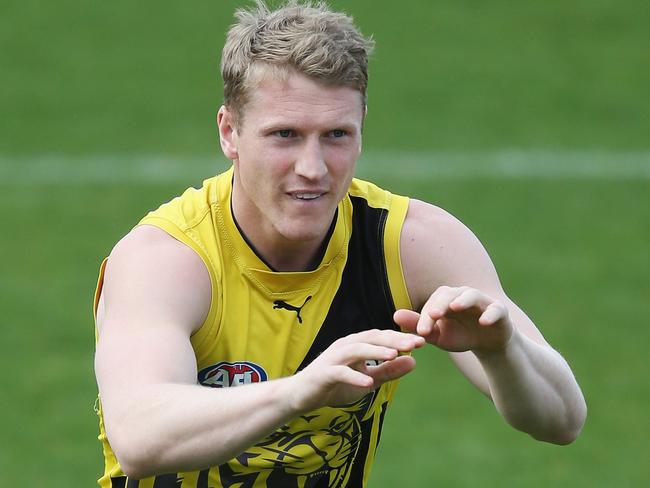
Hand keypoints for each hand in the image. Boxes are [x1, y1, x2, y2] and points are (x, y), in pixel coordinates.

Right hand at [289, 329, 424, 412]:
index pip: (381, 337)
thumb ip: (388, 371)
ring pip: (356, 350)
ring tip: (394, 355)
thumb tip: (414, 362)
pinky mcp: (323, 373)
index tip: (422, 341)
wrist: (300, 395)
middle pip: (371, 338)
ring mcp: (333, 358)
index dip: (401, 338)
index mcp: (356, 345)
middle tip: (415, 343)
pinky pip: (340, 373)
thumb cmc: (334, 385)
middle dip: (393, 340)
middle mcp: (345, 346)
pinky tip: (369, 383)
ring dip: (376, 352)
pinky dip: (355, 376)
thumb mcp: (367, 380)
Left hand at [394, 286, 513, 353]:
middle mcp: (462, 296)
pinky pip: (496, 309)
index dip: (426, 316)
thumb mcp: (438, 335)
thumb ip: (418, 326)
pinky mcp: (499, 311)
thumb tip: (394, 316)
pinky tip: (483, 322)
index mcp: (445, 300)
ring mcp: (482, 302)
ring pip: (472, 295)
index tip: (421, 331)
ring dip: (463, 300)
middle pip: (449, 294)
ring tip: (455, 307)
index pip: (433, 303)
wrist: (487, 344)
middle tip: (432, 315)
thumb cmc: (460, 335)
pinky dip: (490, 314)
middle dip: (440, 304)